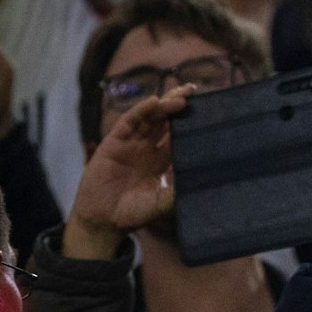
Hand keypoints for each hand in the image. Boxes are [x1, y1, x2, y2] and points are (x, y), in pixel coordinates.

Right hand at [63, 87, 192, 258]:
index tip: (208, 109)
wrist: (103, 221)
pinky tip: (154, 102)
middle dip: (178, 104)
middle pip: (165, 120)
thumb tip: (204, 181)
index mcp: (162, 160)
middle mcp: (147, 148)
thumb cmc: (134, 213)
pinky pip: (129, 122)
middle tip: (194, 90)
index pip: (178, 135)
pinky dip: (141, 110)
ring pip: (149, 117)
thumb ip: (178, 190)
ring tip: (180, 97)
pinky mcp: (113, 142)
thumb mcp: (163, 202)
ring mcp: (130, 144)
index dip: (190, 122)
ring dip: (164, 105)